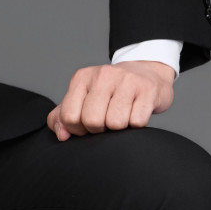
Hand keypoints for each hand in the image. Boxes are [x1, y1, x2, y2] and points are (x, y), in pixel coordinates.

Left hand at [48, 60, 174, 140]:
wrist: (147, 73)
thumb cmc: (110, 92)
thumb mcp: (82, 99)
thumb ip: (62, 118)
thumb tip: (62, 135)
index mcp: (81, 78)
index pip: (69, 116)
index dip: (77, 129)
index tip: (86, 125)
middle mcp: (103, 75)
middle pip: (92, 121)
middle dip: (98, 129)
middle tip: (106, 122)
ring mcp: (127, 80)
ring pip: (115, 123)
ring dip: (119, 127)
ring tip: (122, 115)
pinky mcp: (148, 89)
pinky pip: (137, 122)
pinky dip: (137, 124)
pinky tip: (136, 112)